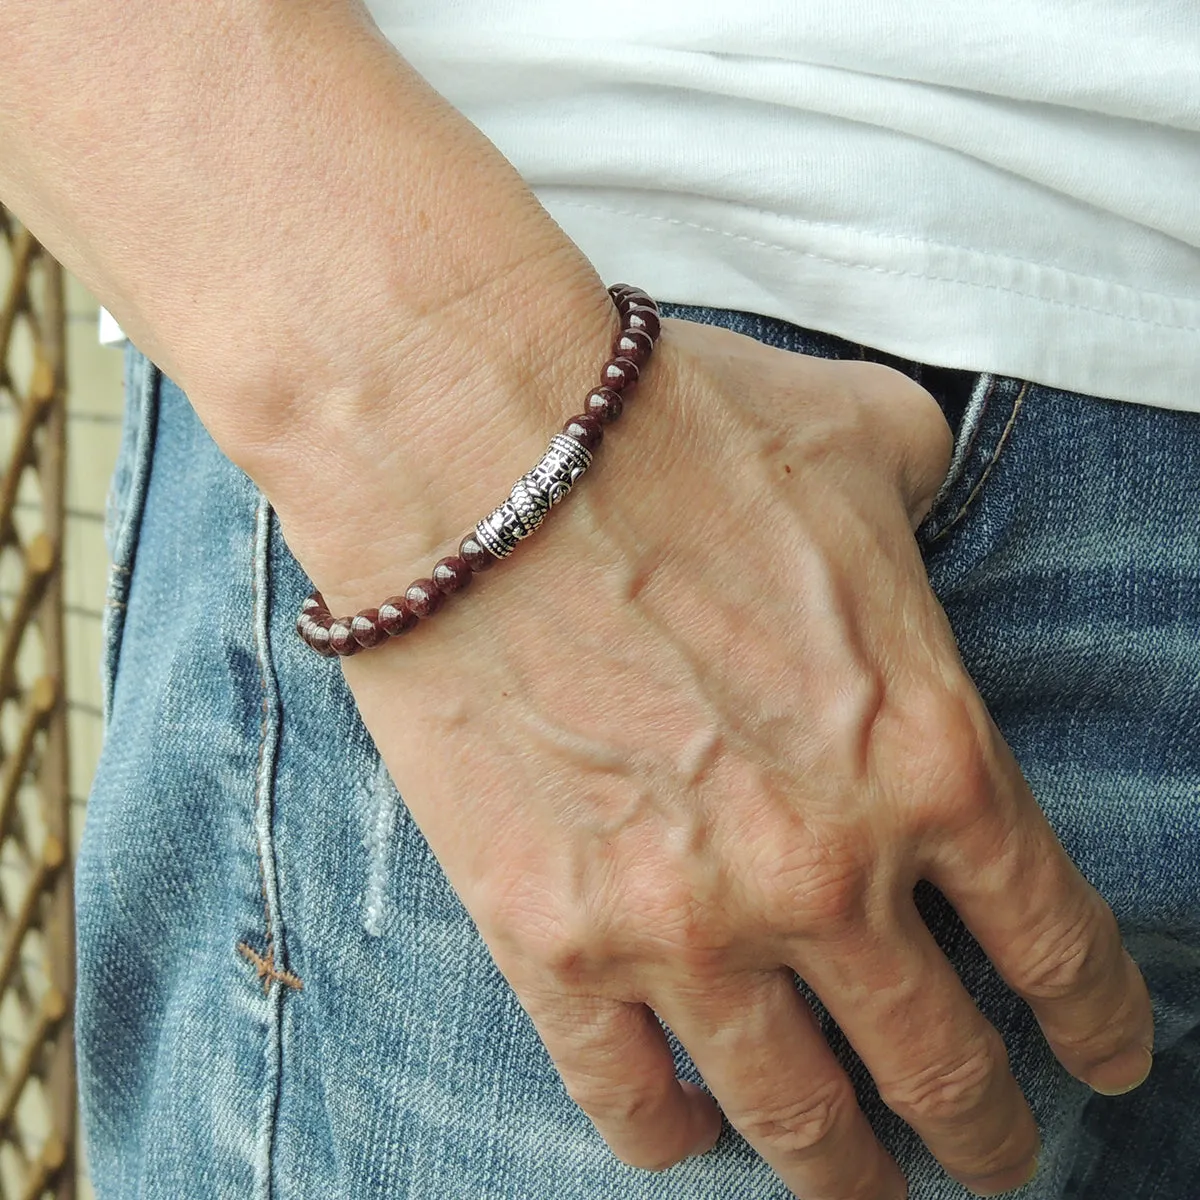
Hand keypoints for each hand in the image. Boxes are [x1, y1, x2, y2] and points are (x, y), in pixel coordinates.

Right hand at [305, 316, 1152, 1198]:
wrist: (476, 445)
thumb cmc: (670, 426)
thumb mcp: (860, 435)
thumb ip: (925, 490)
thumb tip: (914, 504)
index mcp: (929, 752)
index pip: (1054, 946)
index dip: (1091, 1027)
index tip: (1094, 1067)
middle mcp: (825, 870)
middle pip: (939, 1067)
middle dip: (983, 1131)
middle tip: (986, 1151)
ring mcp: (684, 922)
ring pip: (797, 1121)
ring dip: (843, 1174)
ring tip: (859, 1187)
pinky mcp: (550, 938)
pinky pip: (627, 1100)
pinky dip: (672, 1136)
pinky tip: (688, 1128)